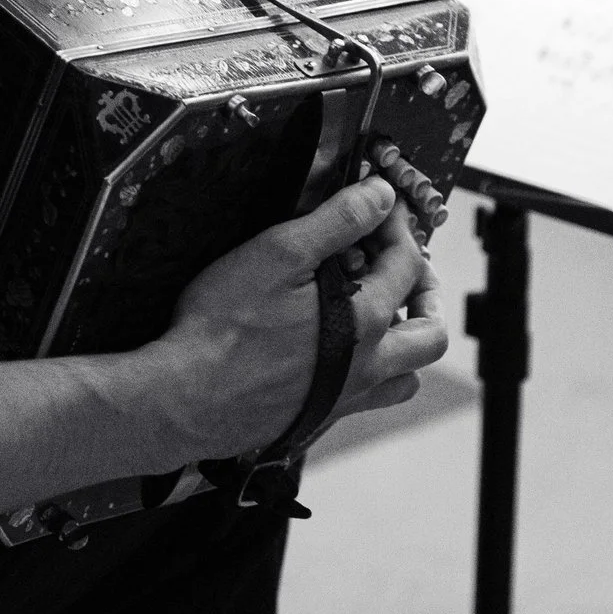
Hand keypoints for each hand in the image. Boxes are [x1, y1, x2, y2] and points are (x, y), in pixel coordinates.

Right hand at [142, 177, 450, 463]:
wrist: (183, 400)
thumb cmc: (222, 328)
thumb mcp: (278, 253)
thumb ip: (337, 221)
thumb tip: (381, 195)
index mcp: (365, 320)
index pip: (407, 264)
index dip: (398, 227)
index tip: (382, 208)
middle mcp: (367, 365)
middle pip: (430, 334)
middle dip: (426, 293)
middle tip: (406, 269)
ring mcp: (346, 397)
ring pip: (406, 377)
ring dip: (406, 344)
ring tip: (383, 316)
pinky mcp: (318, 418)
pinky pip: (368, 399)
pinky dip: (371, 373)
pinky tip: (338, 351)